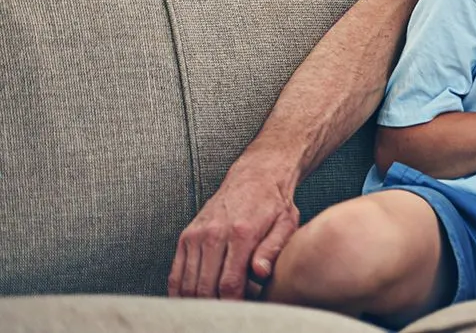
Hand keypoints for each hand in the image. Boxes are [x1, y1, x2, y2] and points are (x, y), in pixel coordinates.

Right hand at [168, 158, 298, 299]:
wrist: (256, 175)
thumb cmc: (274, 203)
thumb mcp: (286, 224)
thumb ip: (272, 250)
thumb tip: (260, 273)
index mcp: (241, 233)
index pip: (230, 283)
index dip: (234, 304)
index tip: (241, 312)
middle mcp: (214, 234)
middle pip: (205, 287)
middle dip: (216, 306)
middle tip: (229, 312)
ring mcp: (196, 235)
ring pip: (188, 284)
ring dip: (199, 301)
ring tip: (215, 306)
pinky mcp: (186, 236)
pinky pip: (176, 273)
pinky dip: (181, 291)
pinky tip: (192, 300)